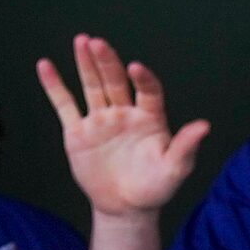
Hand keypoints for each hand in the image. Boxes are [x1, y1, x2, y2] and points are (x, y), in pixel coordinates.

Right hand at [36, 35, 209, 219]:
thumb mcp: (174, 170)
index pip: (148, 91)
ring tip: (81, 41)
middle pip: (115, 82)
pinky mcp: (78, 131)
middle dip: (107, 62)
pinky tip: (45, 65)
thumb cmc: (155, 188)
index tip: (136, 68)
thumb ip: (186, 147)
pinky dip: (54, 86)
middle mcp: (125, 113)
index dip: (143, 79)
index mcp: (150, 118)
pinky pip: (65, 105)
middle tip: (97, 43)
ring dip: (86, 64)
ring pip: (92, 87)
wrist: (125, 207)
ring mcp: (101, 120)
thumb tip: (204, 126)